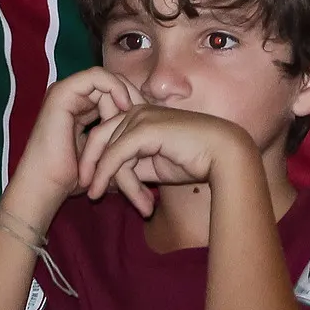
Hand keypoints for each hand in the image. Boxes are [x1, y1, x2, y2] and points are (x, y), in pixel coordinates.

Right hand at [3, 68, 137, 221]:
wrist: (47, 187)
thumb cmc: (75, 177)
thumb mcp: (104, 150)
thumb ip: (116, 133)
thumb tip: (142, 126)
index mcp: (80, 108)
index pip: (112, 92)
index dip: (133, 100)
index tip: (149, 116)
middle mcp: (72, 97)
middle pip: (111, 83)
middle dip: (131, 95)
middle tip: (146, 112)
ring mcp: (65, 92)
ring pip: (106, 79)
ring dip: (123, 94)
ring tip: (133, 115)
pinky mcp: (62, 92)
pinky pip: (96, 77)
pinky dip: (114, 87)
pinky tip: (125, 106)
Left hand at [77, 105, 259, 217]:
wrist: (222, 154)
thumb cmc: (195, 159)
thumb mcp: (155, 165)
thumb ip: (133, 166)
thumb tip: (110, 179)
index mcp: (142, 115)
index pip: (107, 133)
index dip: (95, 158)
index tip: (91, 184)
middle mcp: (138, 110)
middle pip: (99, 137)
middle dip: (90, 165)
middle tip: (86, 191)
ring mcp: (141, 116)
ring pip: (108, 149)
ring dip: (108, 180)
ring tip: (104, 199)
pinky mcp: (144, 128)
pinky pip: (115, 154)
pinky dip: (105, 174)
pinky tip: (100, 191)